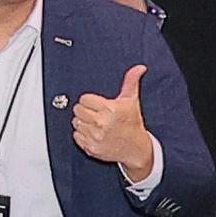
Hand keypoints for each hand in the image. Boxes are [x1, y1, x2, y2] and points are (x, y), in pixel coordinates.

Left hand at [69, 63, 158, 181]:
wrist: (136, 149)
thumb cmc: (132, 123)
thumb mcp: (132, 101)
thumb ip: (131, 82)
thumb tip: (139, 68)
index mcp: (110, 109)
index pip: (84, 99)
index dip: (90, 100)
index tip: (97, 104)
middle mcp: (101, 123)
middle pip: (77, 110)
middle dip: (85, 110)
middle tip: (96, 113)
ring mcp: (95, 137)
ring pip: (76, 122)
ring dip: (83, 122)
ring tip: (95, 123)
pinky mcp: (91, 148)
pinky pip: (76, 136)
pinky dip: (82, 135)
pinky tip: (93, 133)